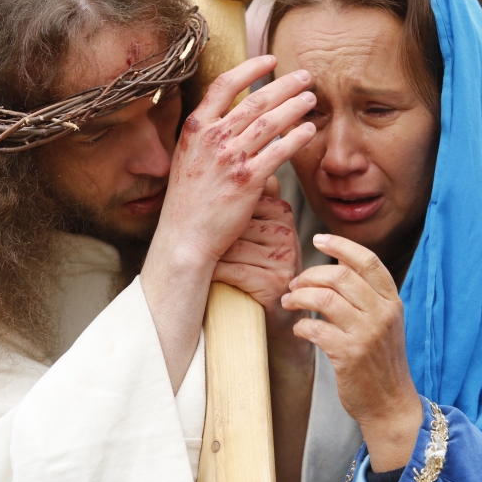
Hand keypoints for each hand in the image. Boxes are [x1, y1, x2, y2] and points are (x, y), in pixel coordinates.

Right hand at [146, 55, 315, 273]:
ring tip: (311, 98)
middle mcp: (212, 138)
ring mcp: (230, 158)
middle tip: (305, 76)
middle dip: (284, 84)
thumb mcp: (188, 157)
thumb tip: (236, 119)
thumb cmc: (188, 201)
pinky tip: (309, 130)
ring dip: (295, 106)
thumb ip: (208, 135)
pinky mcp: (247, 180)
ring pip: (270, 122)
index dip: (250, 68)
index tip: (270, 59)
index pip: (224, 84)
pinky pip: (279, 152)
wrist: (184, 238)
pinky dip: (297, 138)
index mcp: (195, 127)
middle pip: (255, 100)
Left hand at [212, 176, 306, 337]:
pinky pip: (234, 270)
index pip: (241, 202)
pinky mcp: (275, 281)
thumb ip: (251, 200)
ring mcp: (283, 257)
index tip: (201, 224)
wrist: (275, 314)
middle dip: (213, 237)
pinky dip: (216, 275)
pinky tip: (209, 277)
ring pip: (231, 247)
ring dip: (212, 257)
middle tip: (195, 245)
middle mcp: (286, 232)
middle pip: (234, 224)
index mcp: (282, 212)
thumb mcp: (256, 231)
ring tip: (203, 263)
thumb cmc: (256, 267)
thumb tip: (233, 166)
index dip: (217, 216)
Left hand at [281, 234, 421, 471]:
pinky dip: (301, 326)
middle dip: (310, 275)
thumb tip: (337, 264)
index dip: (341, 245)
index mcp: (392, 301)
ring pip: (325, 298)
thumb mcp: (384, 320)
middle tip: (294, 284)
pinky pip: (316, 328)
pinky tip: (300, 329)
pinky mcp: (349, 355)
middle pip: (340, 276)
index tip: (318, 239)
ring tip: (290, 302)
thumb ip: (366, 293)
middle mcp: (382, 313)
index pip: (368, 261)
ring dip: (299, 297)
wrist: (390, 403)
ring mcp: (367, 334)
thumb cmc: (381, 360)